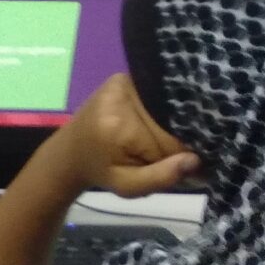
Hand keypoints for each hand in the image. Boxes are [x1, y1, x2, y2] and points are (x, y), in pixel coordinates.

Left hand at [55, 73, 197, 197]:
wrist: (69, 151)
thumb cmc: (100, 170)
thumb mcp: (127, 186)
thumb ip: (160, 178)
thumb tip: (195, 161)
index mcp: (119, 126)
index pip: (173, 140)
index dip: (180, 156)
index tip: (179, 166)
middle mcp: (121, 96)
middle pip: (174, 119)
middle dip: (176, 140)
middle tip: (164, 154)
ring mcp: (123, 82)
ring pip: (170, 106)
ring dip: (172, 124)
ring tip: (156, 139)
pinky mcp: (124, 77)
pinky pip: (159, 94)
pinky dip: (164, 110)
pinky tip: (160, 120)